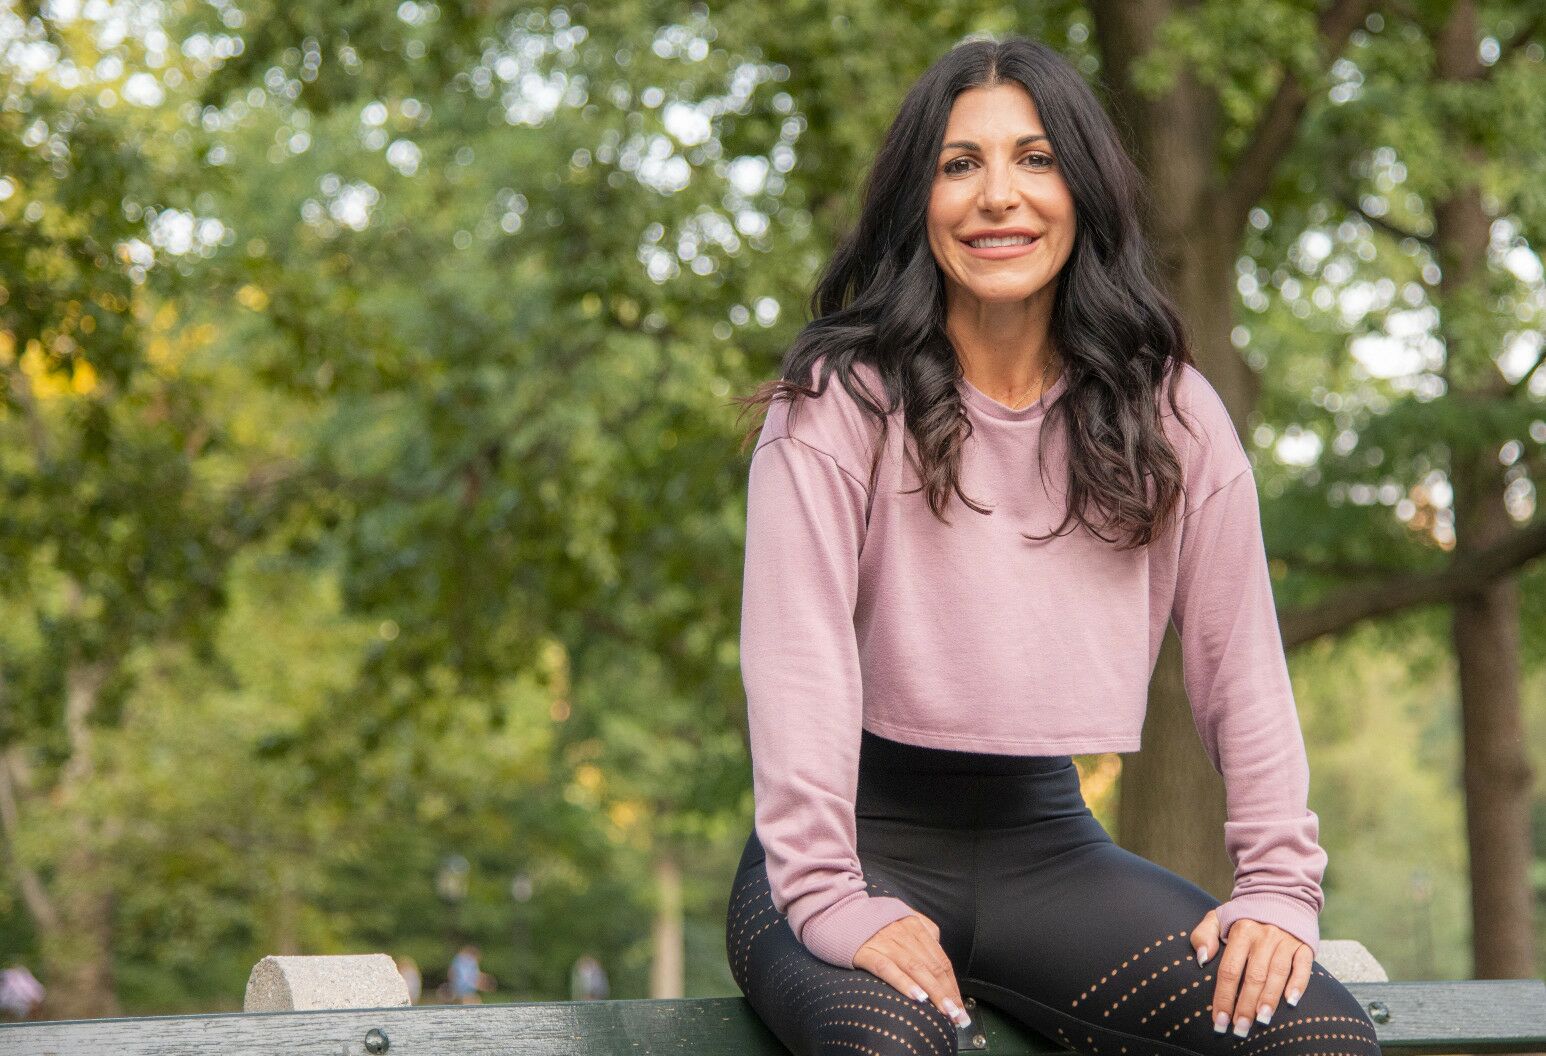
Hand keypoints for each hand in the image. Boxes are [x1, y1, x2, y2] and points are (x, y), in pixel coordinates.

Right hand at [853, 911, 970, 1027]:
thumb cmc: (872, 920)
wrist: (837, 911)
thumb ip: (923, 931)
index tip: (960, 1006)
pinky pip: (888, 969)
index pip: (941, 959)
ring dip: (934, 993)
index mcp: (915, 924)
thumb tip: (939, 950)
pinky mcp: (866, 951)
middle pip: (932, 966)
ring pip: (916, 969)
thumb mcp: (902, 917)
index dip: (953, 984)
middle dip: (948, 994)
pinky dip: (904, 983)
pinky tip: (917, 997)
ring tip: (945, 1011)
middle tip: (958, 1015)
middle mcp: (903, 932)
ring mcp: (885, 941)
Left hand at [1190, 908, 1310, 1037]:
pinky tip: (1290, 1002)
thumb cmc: (1244, 914)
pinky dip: (1298, 985)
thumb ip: (1203, 935)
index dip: (1223, 996)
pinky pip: (1302, 967)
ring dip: (1270, 1000)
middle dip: (1245, 1006)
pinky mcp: (1304, 945)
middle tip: (1239, 1029)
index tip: (1219, 1019)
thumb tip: (1201, 959)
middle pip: (1253, 977)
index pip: (1229, 970)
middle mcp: (1264, 936)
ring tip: (1262, 1020)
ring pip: (1277, 974)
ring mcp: (1285, 940)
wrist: (1279, 894)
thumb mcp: (1218, 917)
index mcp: (1240, 930)